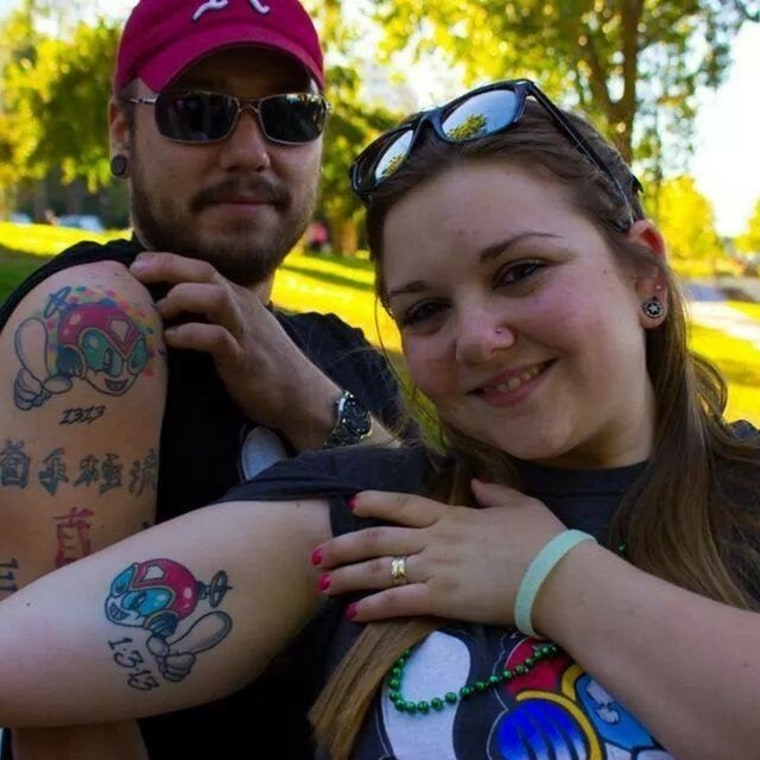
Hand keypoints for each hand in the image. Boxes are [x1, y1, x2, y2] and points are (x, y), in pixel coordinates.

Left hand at [130, 252, 338, 445]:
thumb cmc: (265, 366)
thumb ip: (213, 318)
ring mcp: (244, 331)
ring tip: (159, 313)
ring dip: (180, 298)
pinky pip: (216, 337)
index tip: (137, 265)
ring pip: (213, 296)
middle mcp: (241, 307)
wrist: (301, 396)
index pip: (202, 268)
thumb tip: (170, 315)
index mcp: (238, 299)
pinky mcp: (244, 358)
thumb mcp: (240, 332)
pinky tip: (171, 340)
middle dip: (167, 267)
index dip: (169, 261)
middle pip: (204, 272)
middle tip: (135, 273)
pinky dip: (189, 334)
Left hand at [314, 480, 565, 624]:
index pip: (402, 504)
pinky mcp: (442, 599)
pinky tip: (353, 611)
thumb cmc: (542, 540)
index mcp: (452, 516)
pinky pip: (398, 601)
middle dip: (344, 545)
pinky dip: (373, 606)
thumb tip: (474, 484)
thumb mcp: (519, 504)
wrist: (557, 578)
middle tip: (317, 552)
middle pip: (379, 538)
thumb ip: (493, 492)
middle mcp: (436, 539)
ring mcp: (437, 569)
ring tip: (322, 582)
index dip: (374, 502)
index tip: (350, 504)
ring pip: (381, 568)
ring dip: (348, 575)